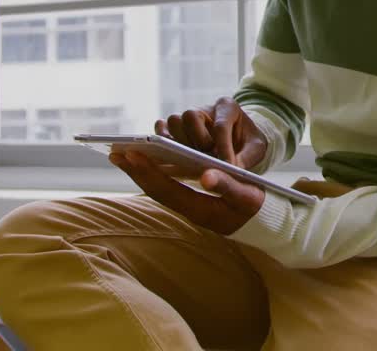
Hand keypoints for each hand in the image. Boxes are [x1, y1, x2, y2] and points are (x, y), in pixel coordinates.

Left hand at [111, 151, 264, 234]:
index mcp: (200, 209)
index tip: (132, 155)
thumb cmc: (256, 207)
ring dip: (141, 172)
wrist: (261, 222)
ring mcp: (188, 207)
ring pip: (158, 189)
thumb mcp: (247, 196)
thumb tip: (206, 176)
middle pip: (156, 190)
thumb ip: (227, 186)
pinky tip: (145, 162)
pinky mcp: (190, 201)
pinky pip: (166, 187)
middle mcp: (189, 210)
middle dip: (136, 171)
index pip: (167, 190)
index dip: (148, 173)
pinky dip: (153, 173)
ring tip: (123, 155)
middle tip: (115, 153)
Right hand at [155, 96, 267, 170]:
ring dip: (181, 143)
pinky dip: (165, 144)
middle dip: (198, 140)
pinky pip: (161, 129)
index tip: (227, 166)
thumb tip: (230, 170)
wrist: (239, 139)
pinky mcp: (174, 127)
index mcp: (227, 106)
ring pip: (173, 121)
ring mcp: (187, 116)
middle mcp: (204, 108)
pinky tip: (176, 160)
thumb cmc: (248, 142)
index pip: (221, 126)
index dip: (223, 148)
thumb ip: (247, 158)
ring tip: (193, 160)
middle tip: (208, 158)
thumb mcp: (257, 148)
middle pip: (190, 116)